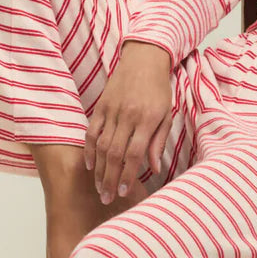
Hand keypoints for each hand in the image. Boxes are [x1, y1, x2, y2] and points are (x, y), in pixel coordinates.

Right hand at [84, 41, 173, 204]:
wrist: (143, 59)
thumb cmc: (158, 89)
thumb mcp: (166, 115)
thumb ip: (158, 142)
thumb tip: (155, 168)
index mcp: (146, 120)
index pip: (134, 154)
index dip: (128, 176)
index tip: (125, 193)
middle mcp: (127, 116)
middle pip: (115, 155)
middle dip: (110, 179)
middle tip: (107, 198)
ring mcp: (111, 111)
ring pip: (102, 146)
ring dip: (99, 170)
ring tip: (99, 188)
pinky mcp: (100, 107)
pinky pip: (92, 132)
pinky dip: (90, 150)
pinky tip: (90, 166)